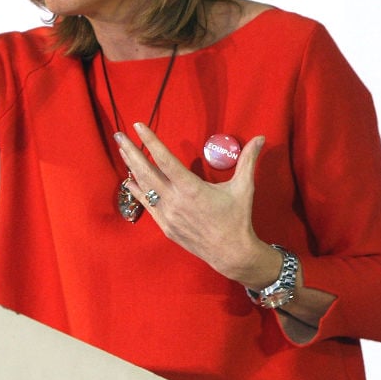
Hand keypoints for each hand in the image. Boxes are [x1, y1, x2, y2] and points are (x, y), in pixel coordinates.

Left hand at [115, 123, 275, 284]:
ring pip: (144, 187)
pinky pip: (146, 204)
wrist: (231, 253)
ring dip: (131, 167)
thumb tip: (262, 138)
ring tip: (122, 151)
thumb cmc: (237, 218)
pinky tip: (129, 181)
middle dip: (131, 152)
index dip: (150, 141)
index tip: (138, 126)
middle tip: (119, 135)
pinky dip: (137, 190)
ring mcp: (167, 214)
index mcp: (191, 188)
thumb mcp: (243, 187)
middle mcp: (174, 200)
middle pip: (145, 171)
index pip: (165, 159)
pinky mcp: (164, 225)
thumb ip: (248, 160)